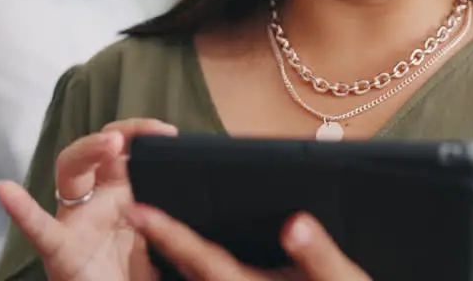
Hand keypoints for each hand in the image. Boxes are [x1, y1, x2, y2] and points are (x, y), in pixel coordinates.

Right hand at [0, 118, 178, 280]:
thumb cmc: (132, 273)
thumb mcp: (158, 236)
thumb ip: (171, 213)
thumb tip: (203, 190)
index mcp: (120, 195)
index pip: (125, 151)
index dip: (142, 134)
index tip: (170, 132)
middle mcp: (94, 202)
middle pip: (95, 153)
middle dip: (113, 136)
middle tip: (133, 136)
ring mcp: (74, 223)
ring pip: (68, 174)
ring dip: (86, 152)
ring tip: (107, 144)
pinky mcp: (61, 251)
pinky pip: (38, 228)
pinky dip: (21, 209)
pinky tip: (4, 189)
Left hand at [131, 204, 370, 280]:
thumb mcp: (343, 280)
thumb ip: (319, 256)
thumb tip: (295, 223)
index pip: (203, 259)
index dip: (169, 235)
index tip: (137, 211)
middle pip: (186, 268)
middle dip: (157, 237)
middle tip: (128, 200)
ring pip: (191, 278)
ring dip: (168, 252)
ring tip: (147, 216)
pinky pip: (206, 279)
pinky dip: (190, 262)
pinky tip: (187, 243)